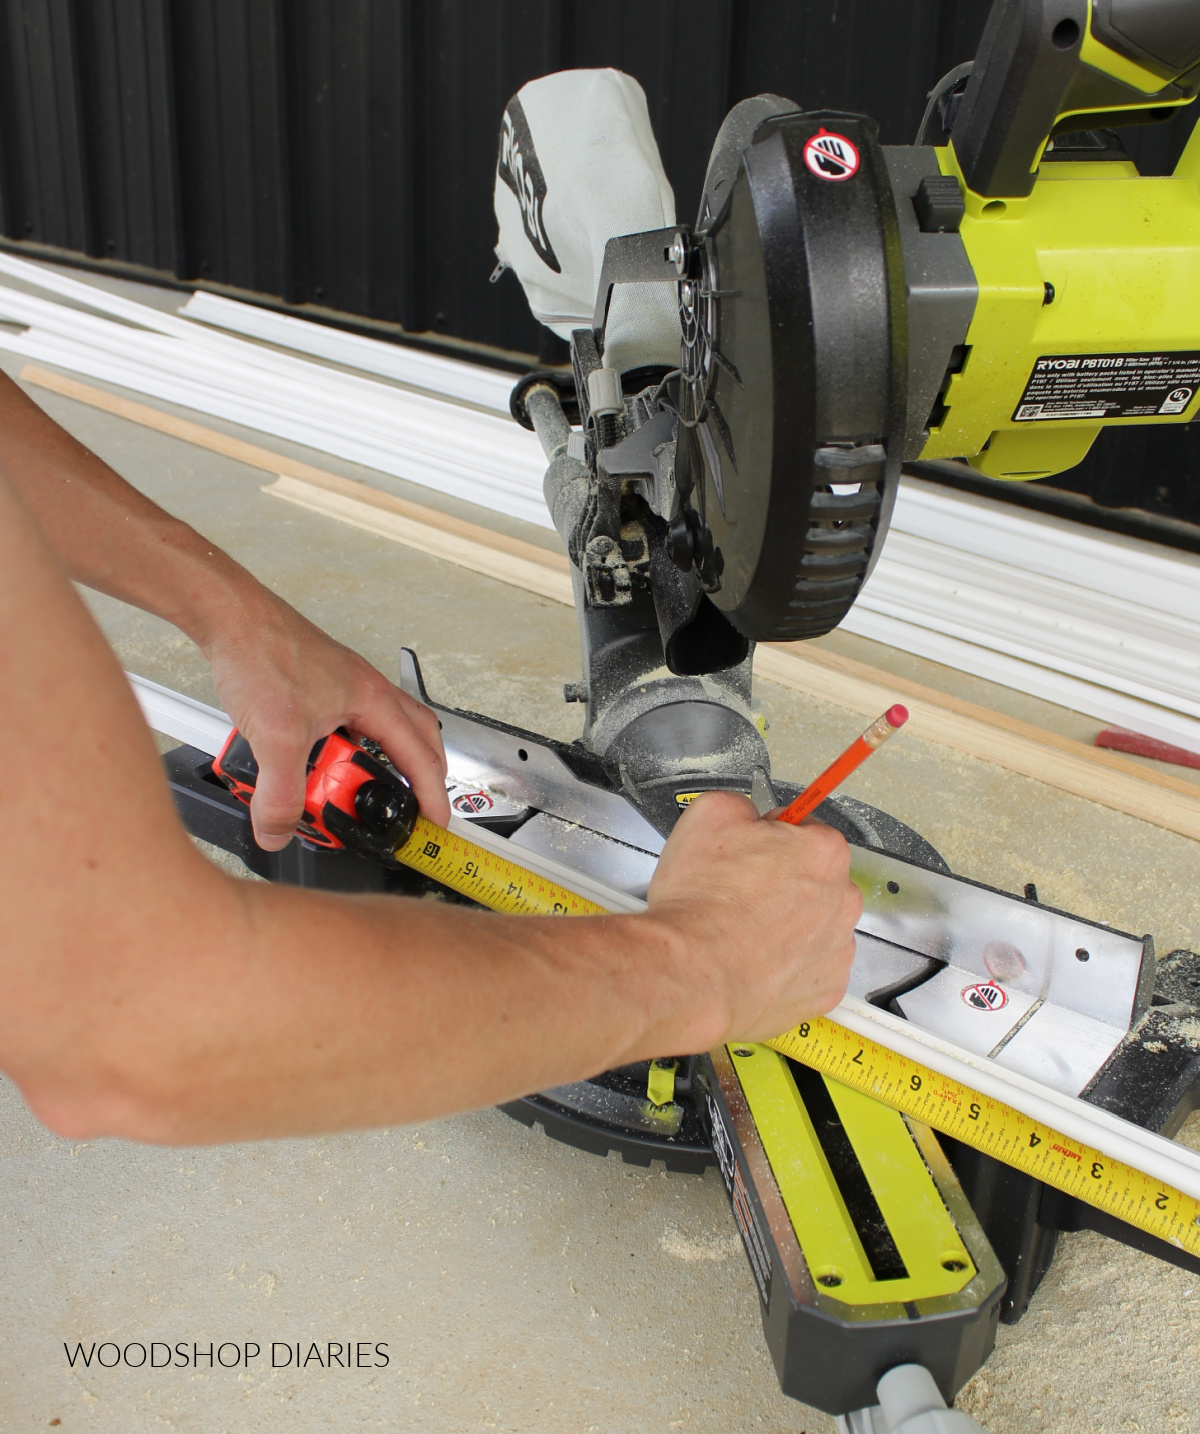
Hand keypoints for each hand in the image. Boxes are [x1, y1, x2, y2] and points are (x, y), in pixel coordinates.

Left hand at [202, 594, 448, 849]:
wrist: (228, 616)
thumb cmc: (262, 651)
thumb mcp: (276, 737)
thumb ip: (279, 794)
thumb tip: (278, 832)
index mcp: (373, 700)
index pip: (421, 758)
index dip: (432, 797)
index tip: (436, 824)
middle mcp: (364, 691)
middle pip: (415, 739)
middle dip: (417, 777)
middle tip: (408, 807)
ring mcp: (341, 687)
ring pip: (377, 732)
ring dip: (369, 764)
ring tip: (346, 789)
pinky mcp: (315, 686)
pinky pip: (342, 726)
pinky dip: (336, 750)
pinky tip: (309, 762)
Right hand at [646, 792, 861, 1044]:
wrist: (691, 975)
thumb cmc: (701, 904)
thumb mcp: (708, 815)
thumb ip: (742, 806)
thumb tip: (747, 815)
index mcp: (823, 851)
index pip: (807, 829)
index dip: (771, 837)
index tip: (753, 849)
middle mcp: (842, 900)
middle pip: (815, 879)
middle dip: (782, 881)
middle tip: (738, 891)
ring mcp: (836, 949)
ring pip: (814, 925)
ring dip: (787, 925)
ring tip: (740, 931)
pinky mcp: (824, 990)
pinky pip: (809, 968)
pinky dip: (786, 965)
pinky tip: (753, 961)